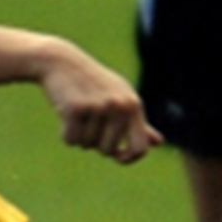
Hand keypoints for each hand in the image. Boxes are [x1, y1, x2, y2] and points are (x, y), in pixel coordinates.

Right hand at [39, 46, 162, 163]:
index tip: (118, 158)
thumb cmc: (94, 84)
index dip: (129, 158)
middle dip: (95, 143)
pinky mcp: (76, 109)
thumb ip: (138, 124)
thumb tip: (160, 142)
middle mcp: (119, 106)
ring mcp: (98, 107)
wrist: (62, 62)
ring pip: (87, 145)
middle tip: (89, 121)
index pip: (140, 146)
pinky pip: (71, 139)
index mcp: (133, 105)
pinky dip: (66, 134)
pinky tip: (66, 114)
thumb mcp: (120, 99)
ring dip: (79, 136)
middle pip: (108, 150)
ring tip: (78, 113)